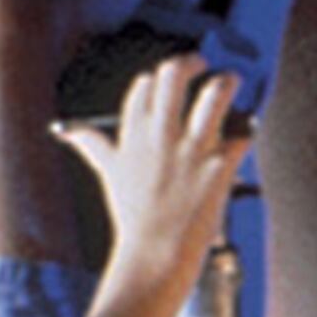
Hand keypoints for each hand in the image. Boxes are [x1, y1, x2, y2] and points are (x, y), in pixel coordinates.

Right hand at [56, 54, 250, 284]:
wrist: (155, 254)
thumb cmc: (132, 215)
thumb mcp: (107, 173)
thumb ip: (91, 145)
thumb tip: (68, 130)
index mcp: (134, 133)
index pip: (145, 85)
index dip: (158, 77)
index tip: (165, 81)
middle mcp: (162, 135)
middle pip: (175, 75)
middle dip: (192, 62)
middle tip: (204, 65)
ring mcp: (192, 148)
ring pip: (216, 93)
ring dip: (227, 83)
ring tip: (232, 82)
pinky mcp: (219, 165)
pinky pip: (242, 132)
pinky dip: (248, 128)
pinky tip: (246, 130)